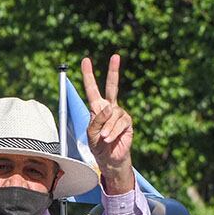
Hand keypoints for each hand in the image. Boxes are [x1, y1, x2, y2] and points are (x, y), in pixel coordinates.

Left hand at [81, 54, 134, 193]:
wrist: (109, 159)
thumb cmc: (97, 146)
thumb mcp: (90, 133)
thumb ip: (97, 120)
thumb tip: (109, 106)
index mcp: (97, 108)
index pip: (92, 89)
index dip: (89, 75)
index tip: (85, 60)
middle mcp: (110, 108)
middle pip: (112, 87)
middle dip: (113, 71)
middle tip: (115, 56)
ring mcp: (120, 114)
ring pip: (112, 114)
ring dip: (106, 128)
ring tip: (103, 138)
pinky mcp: (127, 123)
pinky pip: (119, 123)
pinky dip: (112, 132)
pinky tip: (109, 139)